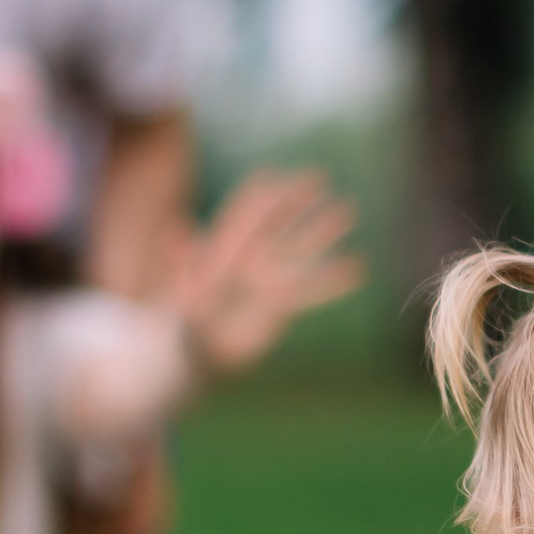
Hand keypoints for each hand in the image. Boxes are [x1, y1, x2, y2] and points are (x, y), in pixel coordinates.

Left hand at [174, 172, 362, 382]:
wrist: (199, 357)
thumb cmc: (186, 327)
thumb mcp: (184, 297)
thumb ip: (181, 266)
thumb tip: (176, 229)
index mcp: (223, 251)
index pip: (245, 213)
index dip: (262, 194)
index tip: (284, 176)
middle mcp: (249, 259)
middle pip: (277, 221)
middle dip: (298, 199)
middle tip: (323, 177)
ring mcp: (268, 280)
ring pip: (299, 248)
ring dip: (322, 231)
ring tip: (349, 212)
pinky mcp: (282, 305)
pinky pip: (312, 290)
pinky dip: (333, 279)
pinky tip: (358, 269)